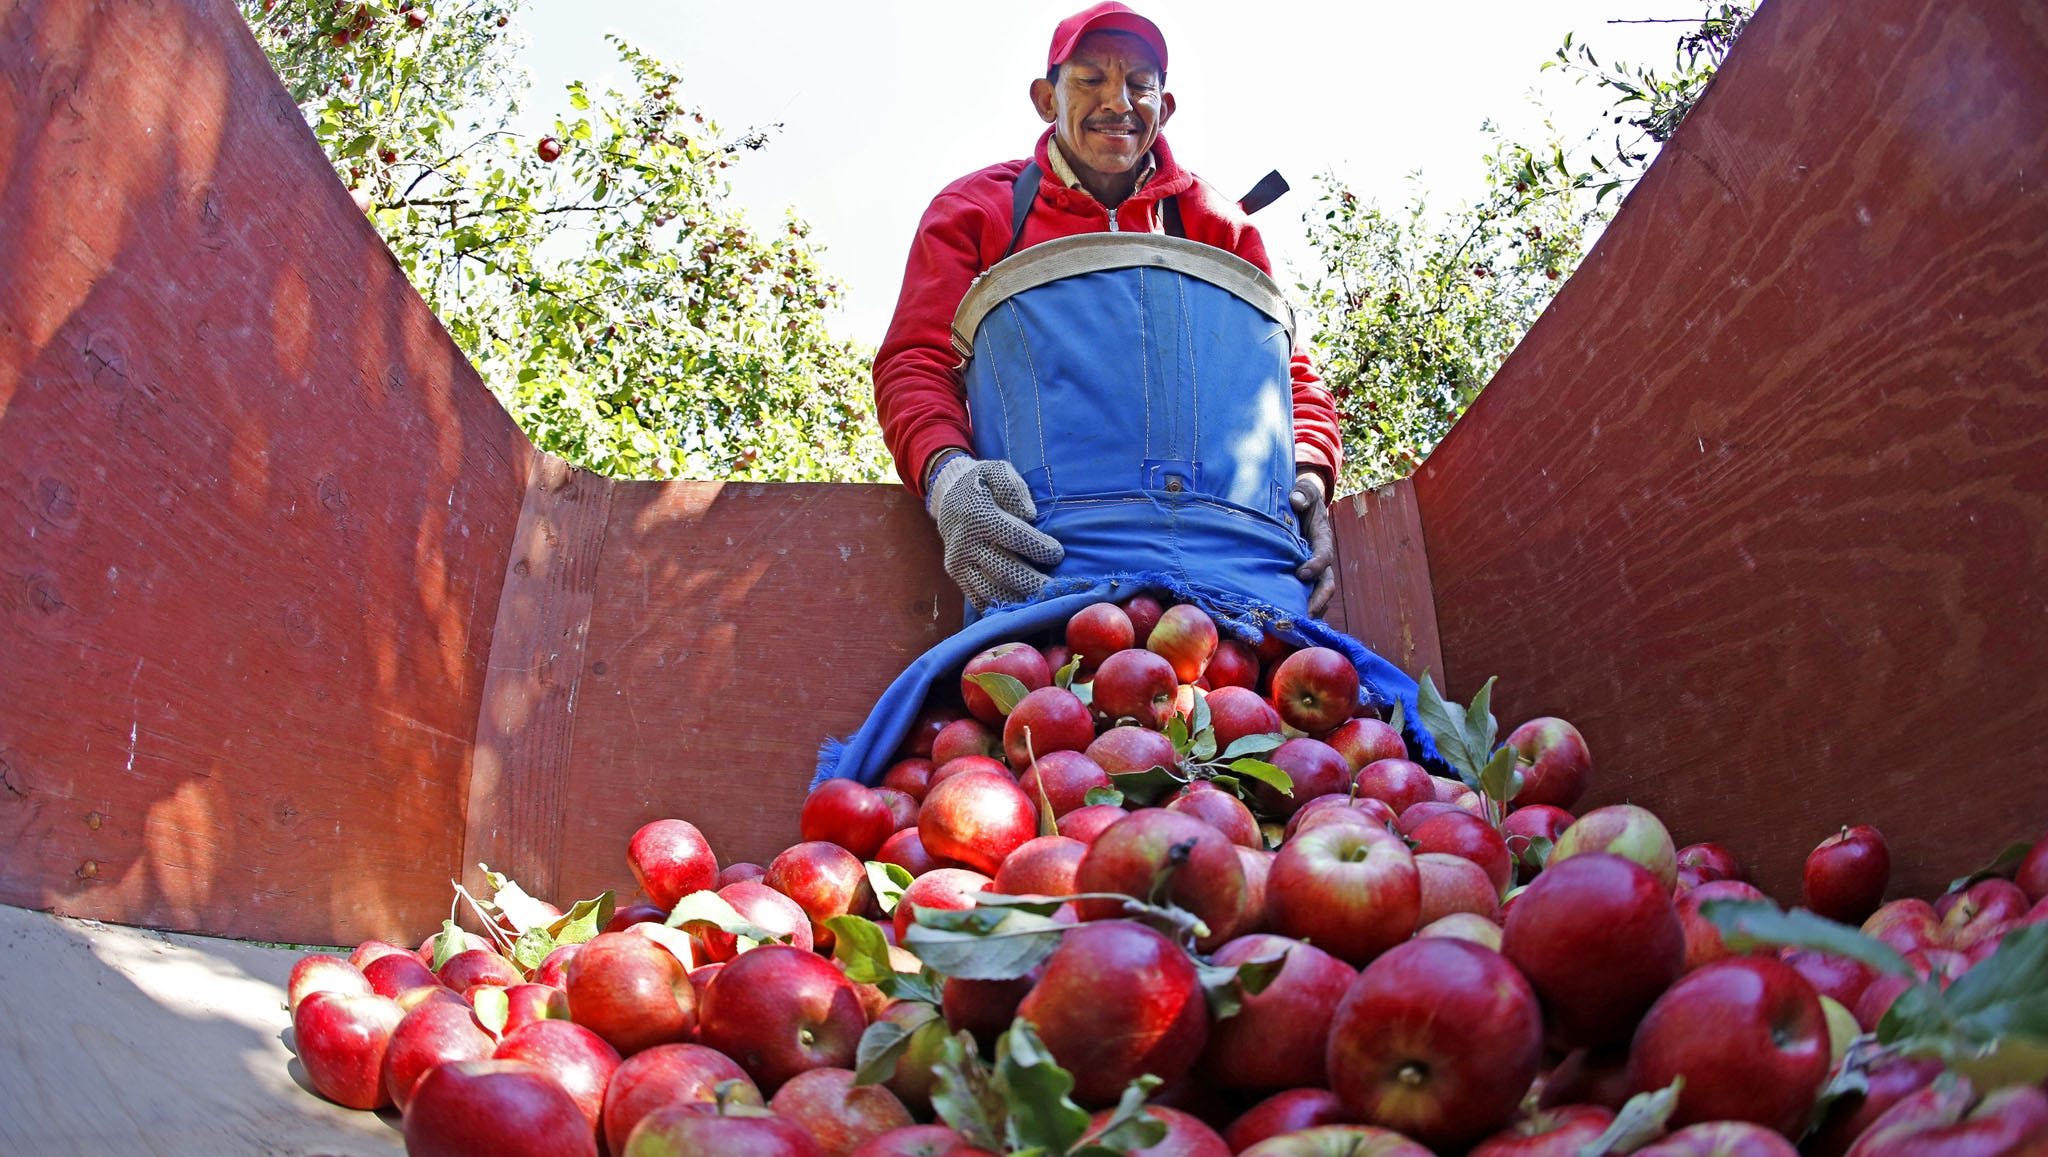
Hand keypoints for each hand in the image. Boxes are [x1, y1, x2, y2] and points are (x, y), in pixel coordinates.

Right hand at [926, 453, 1065, 611]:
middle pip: (1004, 570)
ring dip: (1020, 600)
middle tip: (1058, 590)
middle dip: (1034, 582)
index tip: (1058, 554)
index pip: (1013, 536)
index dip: (1038, 547)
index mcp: (978, 515)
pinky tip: (1023, 608)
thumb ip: (1013, 488)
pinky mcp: (957, 576)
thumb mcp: (996, 471)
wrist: (947, 497)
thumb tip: (1029, 514)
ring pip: (992, 590)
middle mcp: (966, 542)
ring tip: (1044, 603)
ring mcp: (959, 562)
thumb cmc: (982, 484)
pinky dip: (1001, 607)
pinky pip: (978, 599)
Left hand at [1290, 471, 1336, 617]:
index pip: (1324, 554)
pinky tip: (1288, 621)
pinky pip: (1305, 594)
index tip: (1302, 573)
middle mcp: (1320, 557)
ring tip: (1298, 626)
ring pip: (1318, 594)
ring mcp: (1313, 569)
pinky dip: (1301, 608)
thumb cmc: (1302, 496)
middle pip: (1326, 583)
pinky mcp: (1302, 576)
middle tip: (1306, 615)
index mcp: (1322, 538)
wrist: (1301, 502)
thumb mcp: (1304, 490)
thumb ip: (1303, 493)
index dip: (1316, 565)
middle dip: (1318, 600)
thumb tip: (1296, 500)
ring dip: (1311, 610)